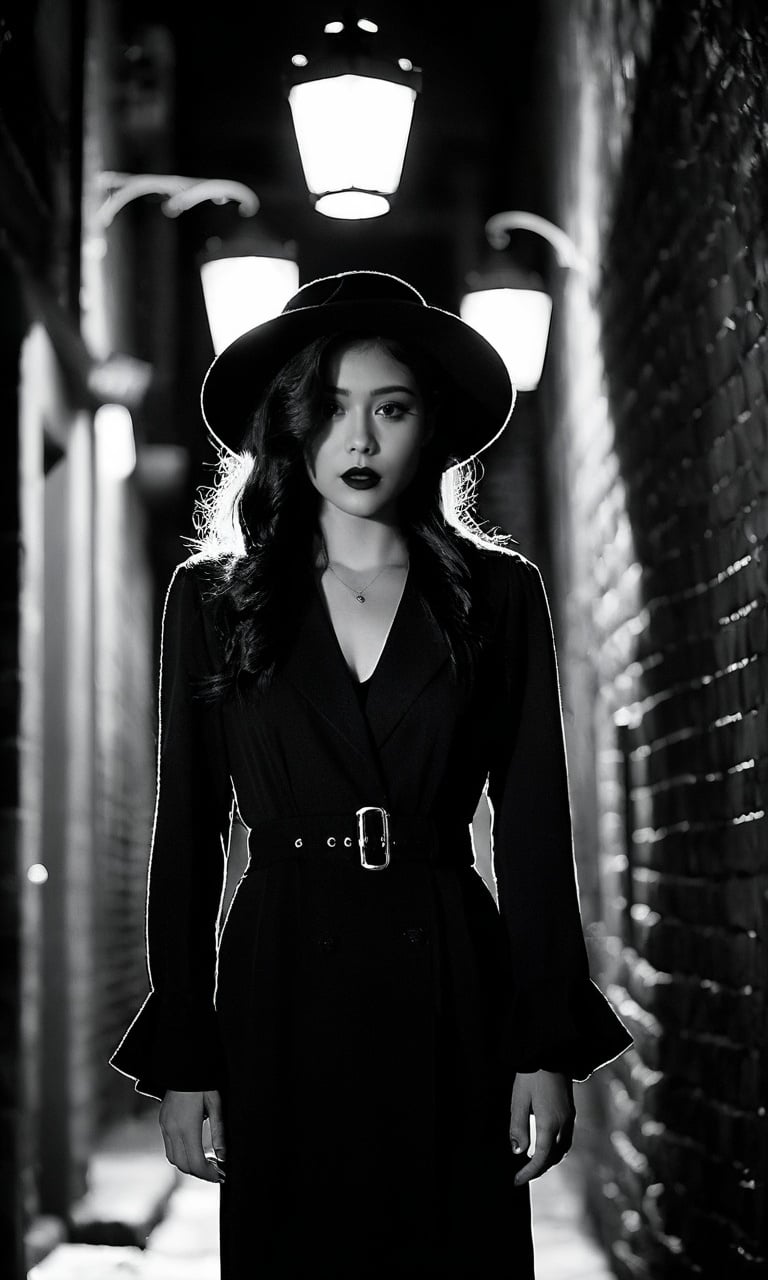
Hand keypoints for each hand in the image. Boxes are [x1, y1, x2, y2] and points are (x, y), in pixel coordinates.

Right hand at [159, 1089, 226, 1183]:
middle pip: (183, 1165)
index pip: (195, 1163)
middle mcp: (172, 1130)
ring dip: (189, 1165)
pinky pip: (169, 1148)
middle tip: (217, 1171)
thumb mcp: (216, 1105)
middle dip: (200, 1173)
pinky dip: (181, 1155)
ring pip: (174, 1159)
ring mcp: (165, 1127)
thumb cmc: (203, 1083)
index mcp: (187, 1127)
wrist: (182, 1065)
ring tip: (207, 1161)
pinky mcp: (163, 1123)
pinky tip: (194, 1149)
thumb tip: (223, 1156)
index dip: (208, 1174)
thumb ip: (219, 1132)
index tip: (221, 1175)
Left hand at [509, 1070, 574, 1185]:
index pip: (540, 1158)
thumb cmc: (531, 1076)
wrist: (551, 1054)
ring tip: (532, 1164)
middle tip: (522, 1175)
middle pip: (553, 1158)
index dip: (528, 1173)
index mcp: (549, 1124)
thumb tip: (519, 1152)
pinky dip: (555, 1150)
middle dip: (538, 1169)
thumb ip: (518, 1127)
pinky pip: (566, 1140)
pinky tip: (545, 1146)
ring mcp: (569, 1119)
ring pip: (562, 1150)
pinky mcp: (570, 1113)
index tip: (516, 1180)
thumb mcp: (518, 1100)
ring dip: (548, 1161)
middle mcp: (563, 1125)